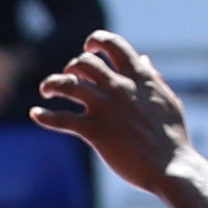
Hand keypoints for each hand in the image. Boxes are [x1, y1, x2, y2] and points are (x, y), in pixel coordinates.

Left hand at [31, 31, 201, 198]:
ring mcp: (106, 109)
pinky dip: (44, 116)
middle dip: (72, 66)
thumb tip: (143, 60)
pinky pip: (62, 119)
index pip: (114, 45)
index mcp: (139, 78)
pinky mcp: (95, 132)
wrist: (171, 167)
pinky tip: (35, 114)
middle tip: (70, 78)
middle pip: (84, 62)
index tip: (89, 48)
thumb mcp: (166, 99)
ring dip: (52, 84)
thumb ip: (151, 77)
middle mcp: (120, 88)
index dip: (97, 41)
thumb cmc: (171, 137)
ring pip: (67, 84)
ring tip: (47, 90)